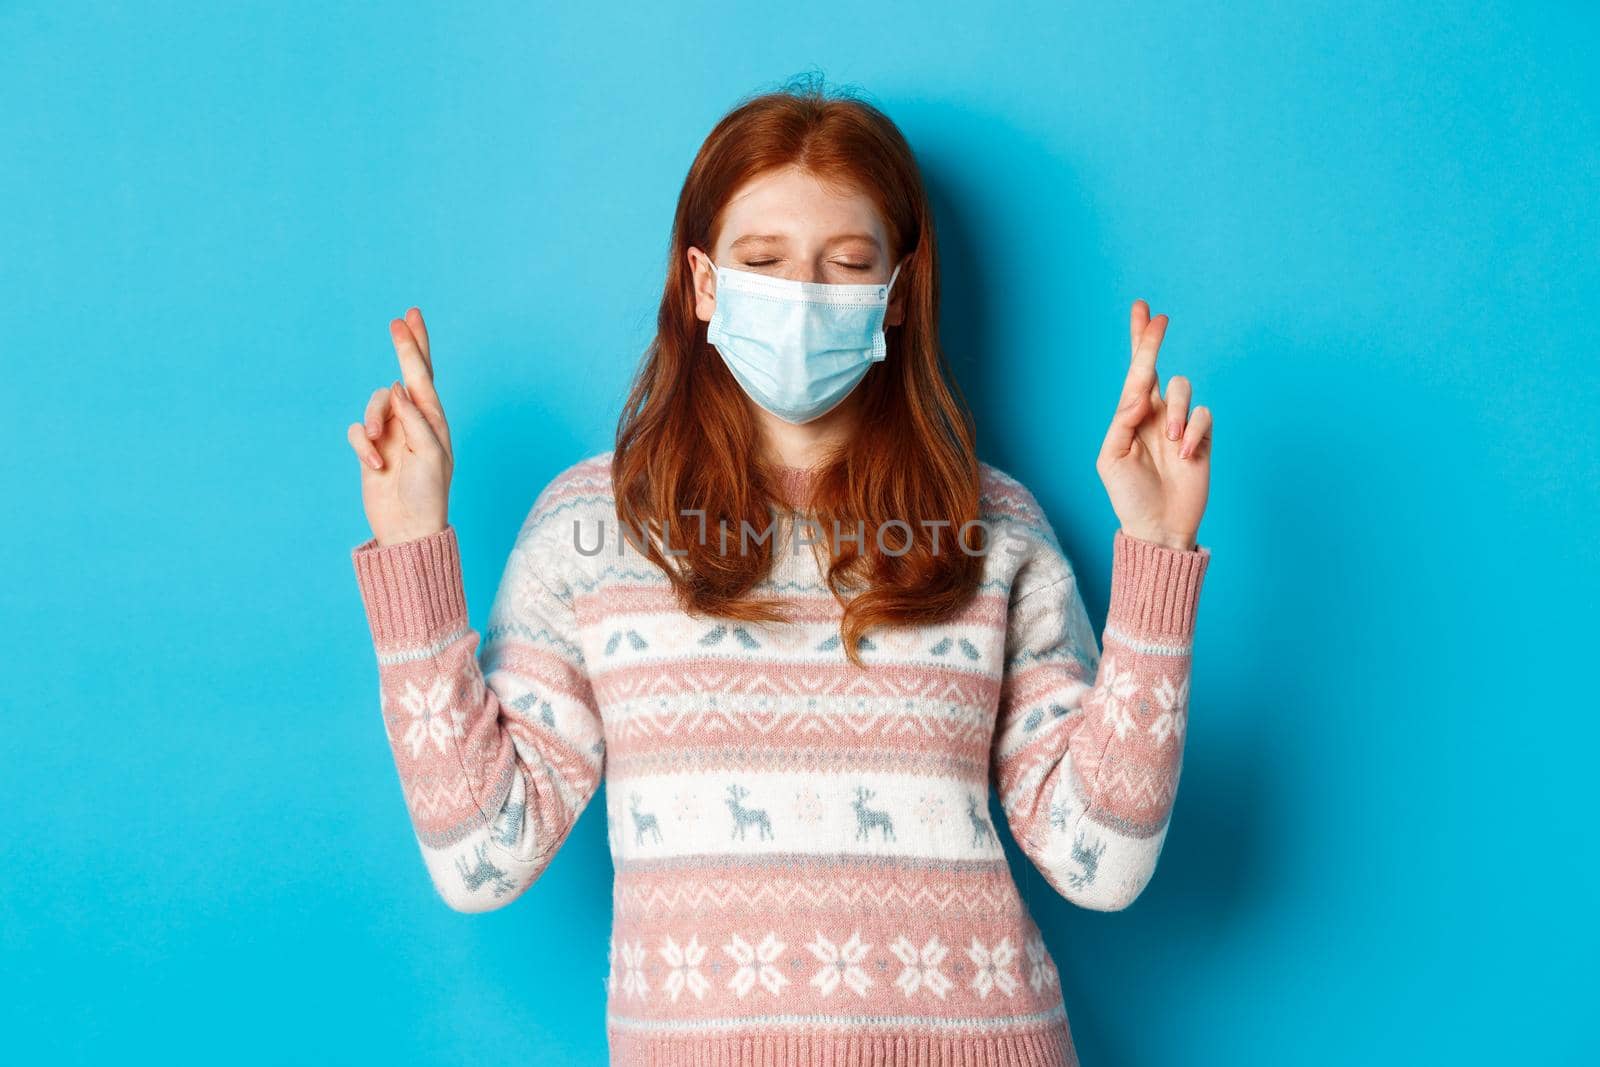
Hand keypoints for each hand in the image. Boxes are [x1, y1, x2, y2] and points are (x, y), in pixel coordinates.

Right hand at [345, 307, 453, 546]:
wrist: (407, 529)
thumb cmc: (427, 495)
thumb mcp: (429, 456)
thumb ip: (416, 420)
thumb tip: (400, 388)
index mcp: (434, 421)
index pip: (425, 377)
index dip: (416, 347)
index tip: (408, 318)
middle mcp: (414, 421)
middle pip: (407, 376)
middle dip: (406, 348)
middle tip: (399, 320)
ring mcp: (392, 433)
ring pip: (374, 404)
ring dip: (372, 420)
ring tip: (376, 445)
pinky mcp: (370, 448)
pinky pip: (357, 432)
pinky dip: (361, 445)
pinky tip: (373, 465)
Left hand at [1096, 300, 1211, 551]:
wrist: (1158, 527)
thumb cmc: (1129, 495)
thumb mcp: (1112, 459)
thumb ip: (1122, 422)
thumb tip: (1139, 394)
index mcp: (1130, 417)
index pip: (1134, 373)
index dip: (1140, 342)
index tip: (1143, 310)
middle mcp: (1155, 415)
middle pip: (1158, 368)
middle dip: (1153, 341)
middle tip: (1159, 319)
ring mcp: (1180, 426)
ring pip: (1183, 389)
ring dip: (1178, 411)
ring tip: (1172, 441)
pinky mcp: (1202, 439)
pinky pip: (1205, 415)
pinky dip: (1195, 433)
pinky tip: (1186, 455)